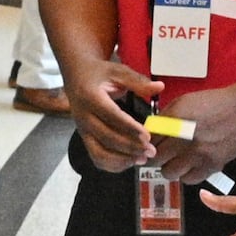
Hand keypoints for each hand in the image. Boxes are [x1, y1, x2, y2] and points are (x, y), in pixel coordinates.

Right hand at [64, 53, 160, 169]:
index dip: (129, 128)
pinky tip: (130, 162)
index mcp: (90, 97)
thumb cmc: (98, 73)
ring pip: (99, 153)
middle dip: (130, 147)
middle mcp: (83, 116)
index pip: (110, 116)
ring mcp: (82, 130)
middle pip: (106, 138)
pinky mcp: (85, 138)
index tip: (147, 136)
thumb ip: (138, 81)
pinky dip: (113, 164)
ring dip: (122, 160)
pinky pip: (97, 158)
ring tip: (142, 159)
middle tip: (151, 151)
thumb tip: (160, 87)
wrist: (75, 76)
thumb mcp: (117, 71)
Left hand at [159, 78, 235, 187]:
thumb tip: (149, 133)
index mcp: (174, 119)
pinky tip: (190, 165)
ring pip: (169, 173)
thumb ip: (164, 118)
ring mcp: (197, 155)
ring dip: (170, 167)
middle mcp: (184, 139)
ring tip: (177, 160)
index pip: (148, 140)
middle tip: (161, 154)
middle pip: (155, 159)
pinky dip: (186, 174)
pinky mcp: (211, 166)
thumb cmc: (213, 103)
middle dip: (155, 157)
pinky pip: (188, 179)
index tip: (149, 145)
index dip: (146, 144)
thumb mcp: (183, 102)